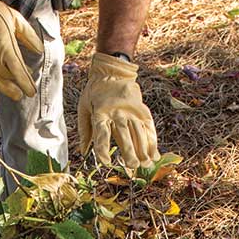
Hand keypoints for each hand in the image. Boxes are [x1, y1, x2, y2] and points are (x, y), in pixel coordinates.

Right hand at [0, 0, 43, 105]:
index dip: (25, 82)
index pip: (17, 70)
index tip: (32, 91)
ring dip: (5, 91)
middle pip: (6, 77)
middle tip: (25, 94)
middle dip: (17, 86)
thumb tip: (39, 51)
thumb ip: (28, 36)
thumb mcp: (16, 19)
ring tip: (15, 96)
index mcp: (5, 46)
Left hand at [77, 53, 159, 171]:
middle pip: (123, 134)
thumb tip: (83, 152)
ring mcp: (130, 110)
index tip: (106, 162)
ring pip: (138, 131)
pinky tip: (154, 153)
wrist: (112, 71)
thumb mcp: (83, 107)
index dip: (103, 148)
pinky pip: (148, 126)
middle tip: (132, 166)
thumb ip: (84, 130)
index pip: (101, 133)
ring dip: (143, 149)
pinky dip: (152, 140)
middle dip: (129, 151)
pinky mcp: (141, 109)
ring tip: (146, 164)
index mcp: (100, 112)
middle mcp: (116, 112)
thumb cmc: (94, 92)